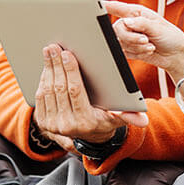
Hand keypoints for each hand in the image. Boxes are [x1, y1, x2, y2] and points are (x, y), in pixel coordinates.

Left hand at [33, 44, 147, 143]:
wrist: (87, 137)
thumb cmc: (104, 120)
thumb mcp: (117, 118)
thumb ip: (129, 116)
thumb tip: (143, 120)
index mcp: (85, 121)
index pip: (75, 91)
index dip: (70, 71)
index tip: (68, 54)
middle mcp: (66, 125)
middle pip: (58, 88)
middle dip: (56, 65)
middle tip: (55, 47)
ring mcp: (52, 124)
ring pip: (47, 91)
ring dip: (47, 69)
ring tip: (50, 52)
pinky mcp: (43, 121)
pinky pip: (40, 97)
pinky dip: (43, 78)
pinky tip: (47, 66)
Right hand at [104, 0, 183, 80]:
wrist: (175, 56)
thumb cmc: (171, 37)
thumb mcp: (158, 27)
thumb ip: (141, 24)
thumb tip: (127, 22)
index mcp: (136, 12)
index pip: (117, 7)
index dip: (105, 5)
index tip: (95, 4)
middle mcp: (130, 23)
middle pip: (117, 29)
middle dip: (131, 37)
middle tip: (145, 40)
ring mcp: (129, 37)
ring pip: (120, 42)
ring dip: (136, 46)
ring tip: (150, 46)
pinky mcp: (129, 49)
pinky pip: (124, 52)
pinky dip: (136, 53)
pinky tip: (147, 51)